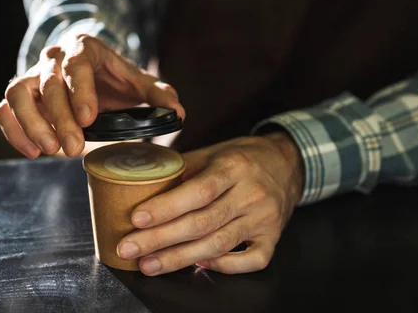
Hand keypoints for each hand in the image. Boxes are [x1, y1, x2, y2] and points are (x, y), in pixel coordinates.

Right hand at [0, 35, 184, 157]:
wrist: (88, 69)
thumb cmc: (114, 77)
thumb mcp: (138, 82)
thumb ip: (157, 94)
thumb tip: (178, 113)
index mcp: (84, 49)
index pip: (77, 64)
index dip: (80, 91)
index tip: (88, 119)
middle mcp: (53, 58)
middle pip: (48, 83)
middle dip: (59, 118)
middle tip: (73, 148)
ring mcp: (33, 75)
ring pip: (17, 93)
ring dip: (30, 123)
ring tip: (49, 150)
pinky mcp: (20, 95)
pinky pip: (5, 109)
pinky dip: (13, 130)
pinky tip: (32, 152)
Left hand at [116, 133, 304, 274]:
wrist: (287, 164)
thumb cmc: (244, 157)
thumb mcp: (214, 151)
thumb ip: (183, 167)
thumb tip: (143, 181)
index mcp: (234, 167)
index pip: (198, 191)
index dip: (166, 207)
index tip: (137, 218)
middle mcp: (251, 193)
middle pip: (202, 222)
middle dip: (161, 239)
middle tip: (130, 248)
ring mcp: (264, 219)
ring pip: (219, 244)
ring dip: (180, 258)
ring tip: (149, 264)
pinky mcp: (273, 238)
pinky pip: (250, 261)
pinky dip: (222, 266)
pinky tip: (197, 264)